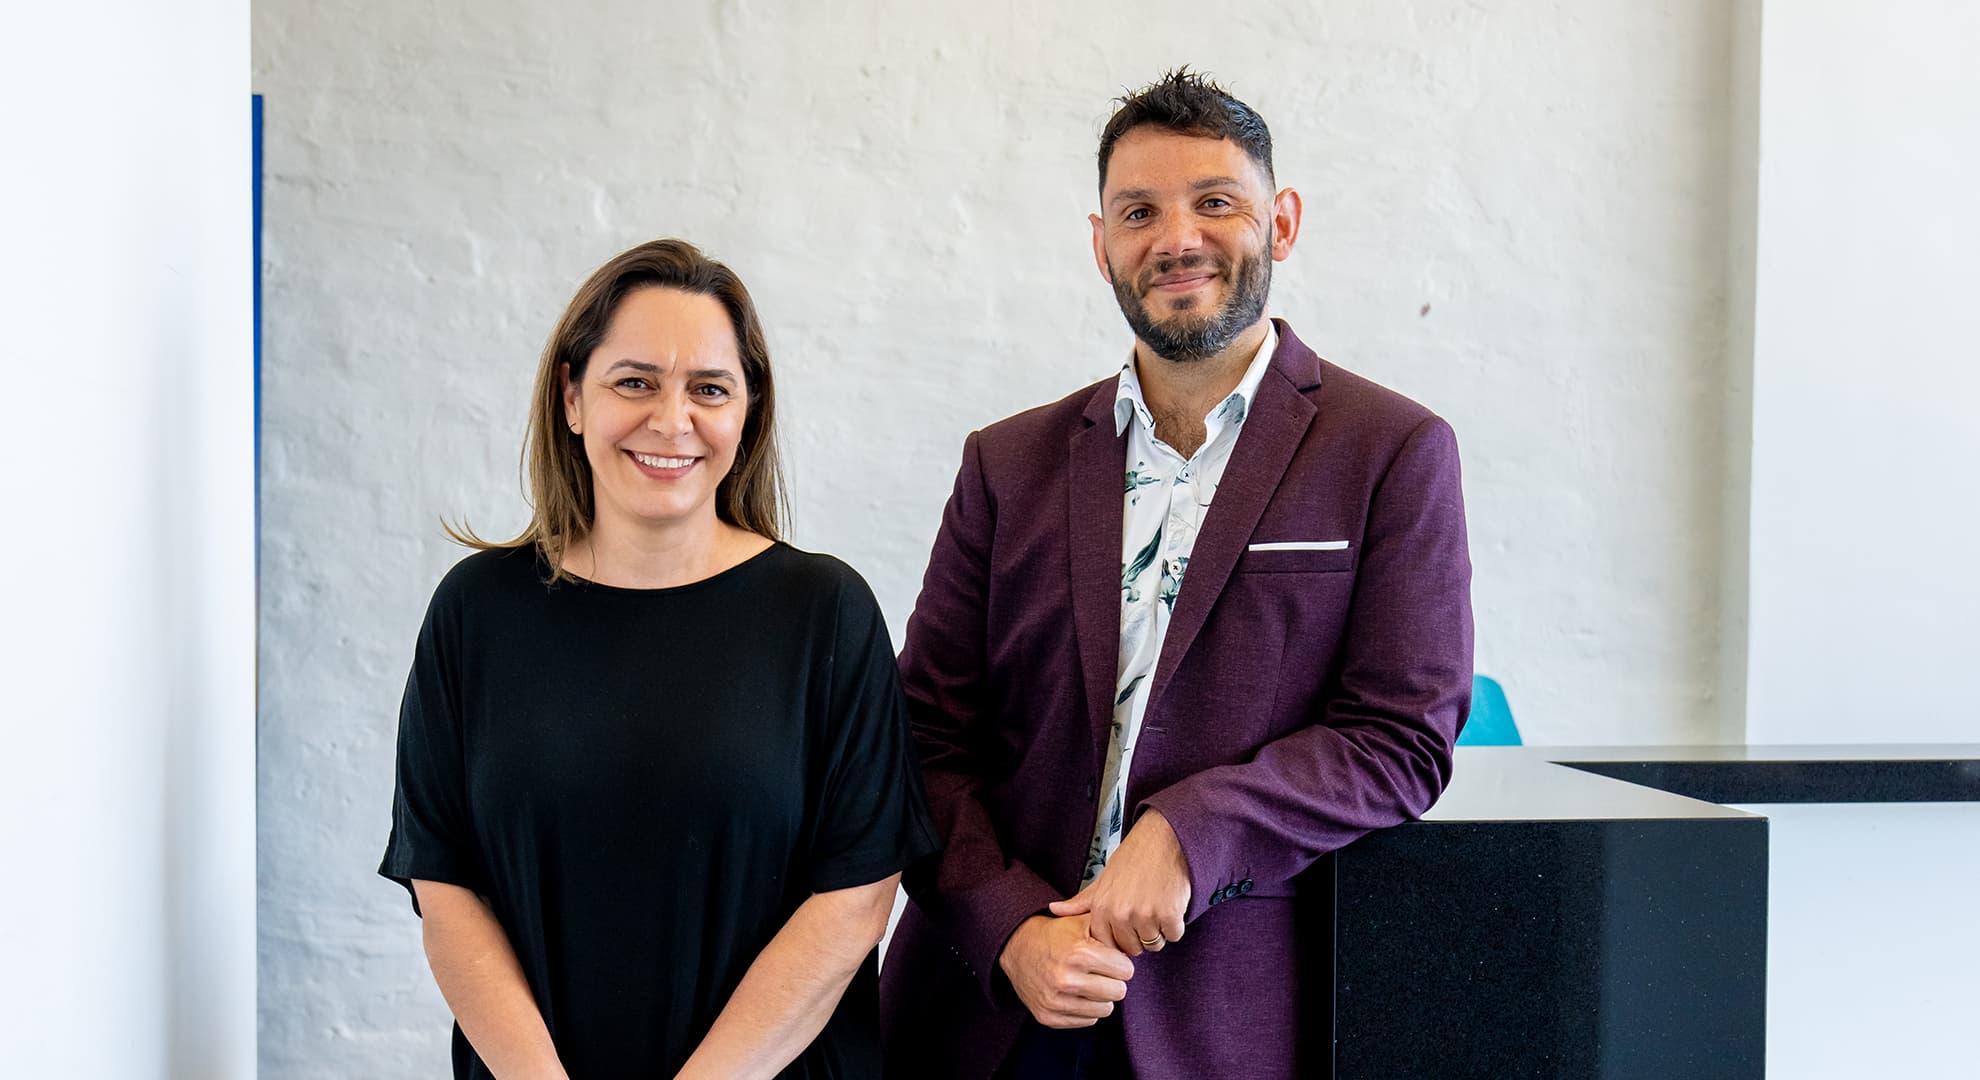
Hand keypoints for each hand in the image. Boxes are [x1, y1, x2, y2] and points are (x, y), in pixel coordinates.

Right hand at [996, 914, 1133, 1028]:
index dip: (1120, 963)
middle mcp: (1067, 980)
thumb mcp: (1081, 922)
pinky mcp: (1048, 1017)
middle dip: (1113, 981)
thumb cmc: (1054, 934)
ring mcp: (1056, 1001)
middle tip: (1101, 972)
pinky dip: (1085, 1009)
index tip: (1110, 959)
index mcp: (1080, 954)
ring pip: (1105, 1010)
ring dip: (1100, 997)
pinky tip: (1075, 993)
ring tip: (1088, 982)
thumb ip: (1109, 928)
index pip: (1126, 971)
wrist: (1017, 947)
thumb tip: (1133, 941)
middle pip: (1119, 993)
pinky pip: (1087, 1021)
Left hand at [1048, 808, 1190, 956]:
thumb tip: (1054, 909)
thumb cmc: (1135, 858)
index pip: (1109, 945)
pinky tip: (1170, 902)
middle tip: (1145, 909)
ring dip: (1159, 929)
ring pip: (1154, 944)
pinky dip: (1175, 923)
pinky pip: (1174, 935)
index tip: (1128, 921)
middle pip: (1133, 948)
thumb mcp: (1103, 879)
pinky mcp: (1169, 915)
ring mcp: (1145, 916)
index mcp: (1102, 908)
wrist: (1164, 838)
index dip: (1121, 936)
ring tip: (1157, 903)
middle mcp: (1120, 914)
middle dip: (1140, 935)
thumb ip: (1081, 901)